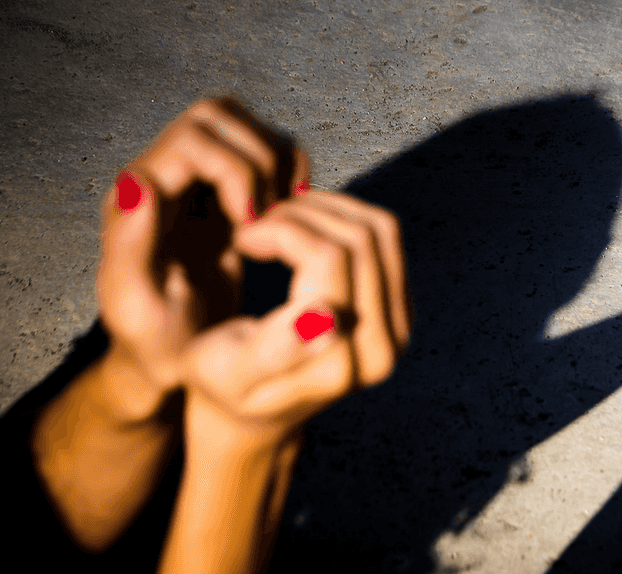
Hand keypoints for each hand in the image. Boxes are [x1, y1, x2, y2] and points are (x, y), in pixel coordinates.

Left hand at [95, 98, 310, 409]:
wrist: (176, 359)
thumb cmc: (156, 344)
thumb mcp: (135, 309)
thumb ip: (128, 246)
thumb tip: (137, 181)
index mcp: (138, 198)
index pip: (193, 138)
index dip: (234, 169)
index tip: (252, 224)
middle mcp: (166, 178)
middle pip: (218, 116)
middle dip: (259, 157)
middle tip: (271, 217)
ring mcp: (198, 183)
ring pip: (245, 127)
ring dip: (276, 163)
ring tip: (278, 219)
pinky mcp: (228, 195)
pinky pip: (267, 153)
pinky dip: (289, 173)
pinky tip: (288, 218)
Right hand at [180, 190, 412, 448]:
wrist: (254, 411)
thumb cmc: (222, 385)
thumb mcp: (223, 370)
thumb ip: (274, 347)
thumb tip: (328, 315)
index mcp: (339, 364)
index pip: (329, 257)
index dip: (282, 230)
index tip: (243, 236)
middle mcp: (381, 350)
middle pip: (360, 238)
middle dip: (303, 214)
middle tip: (257, 223)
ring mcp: (398, 329)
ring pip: (379, 231)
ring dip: (327, 210)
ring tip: (278, 220)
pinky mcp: (399, 310)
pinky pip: (385, 239)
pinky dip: (345, 218)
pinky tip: (303, 228)